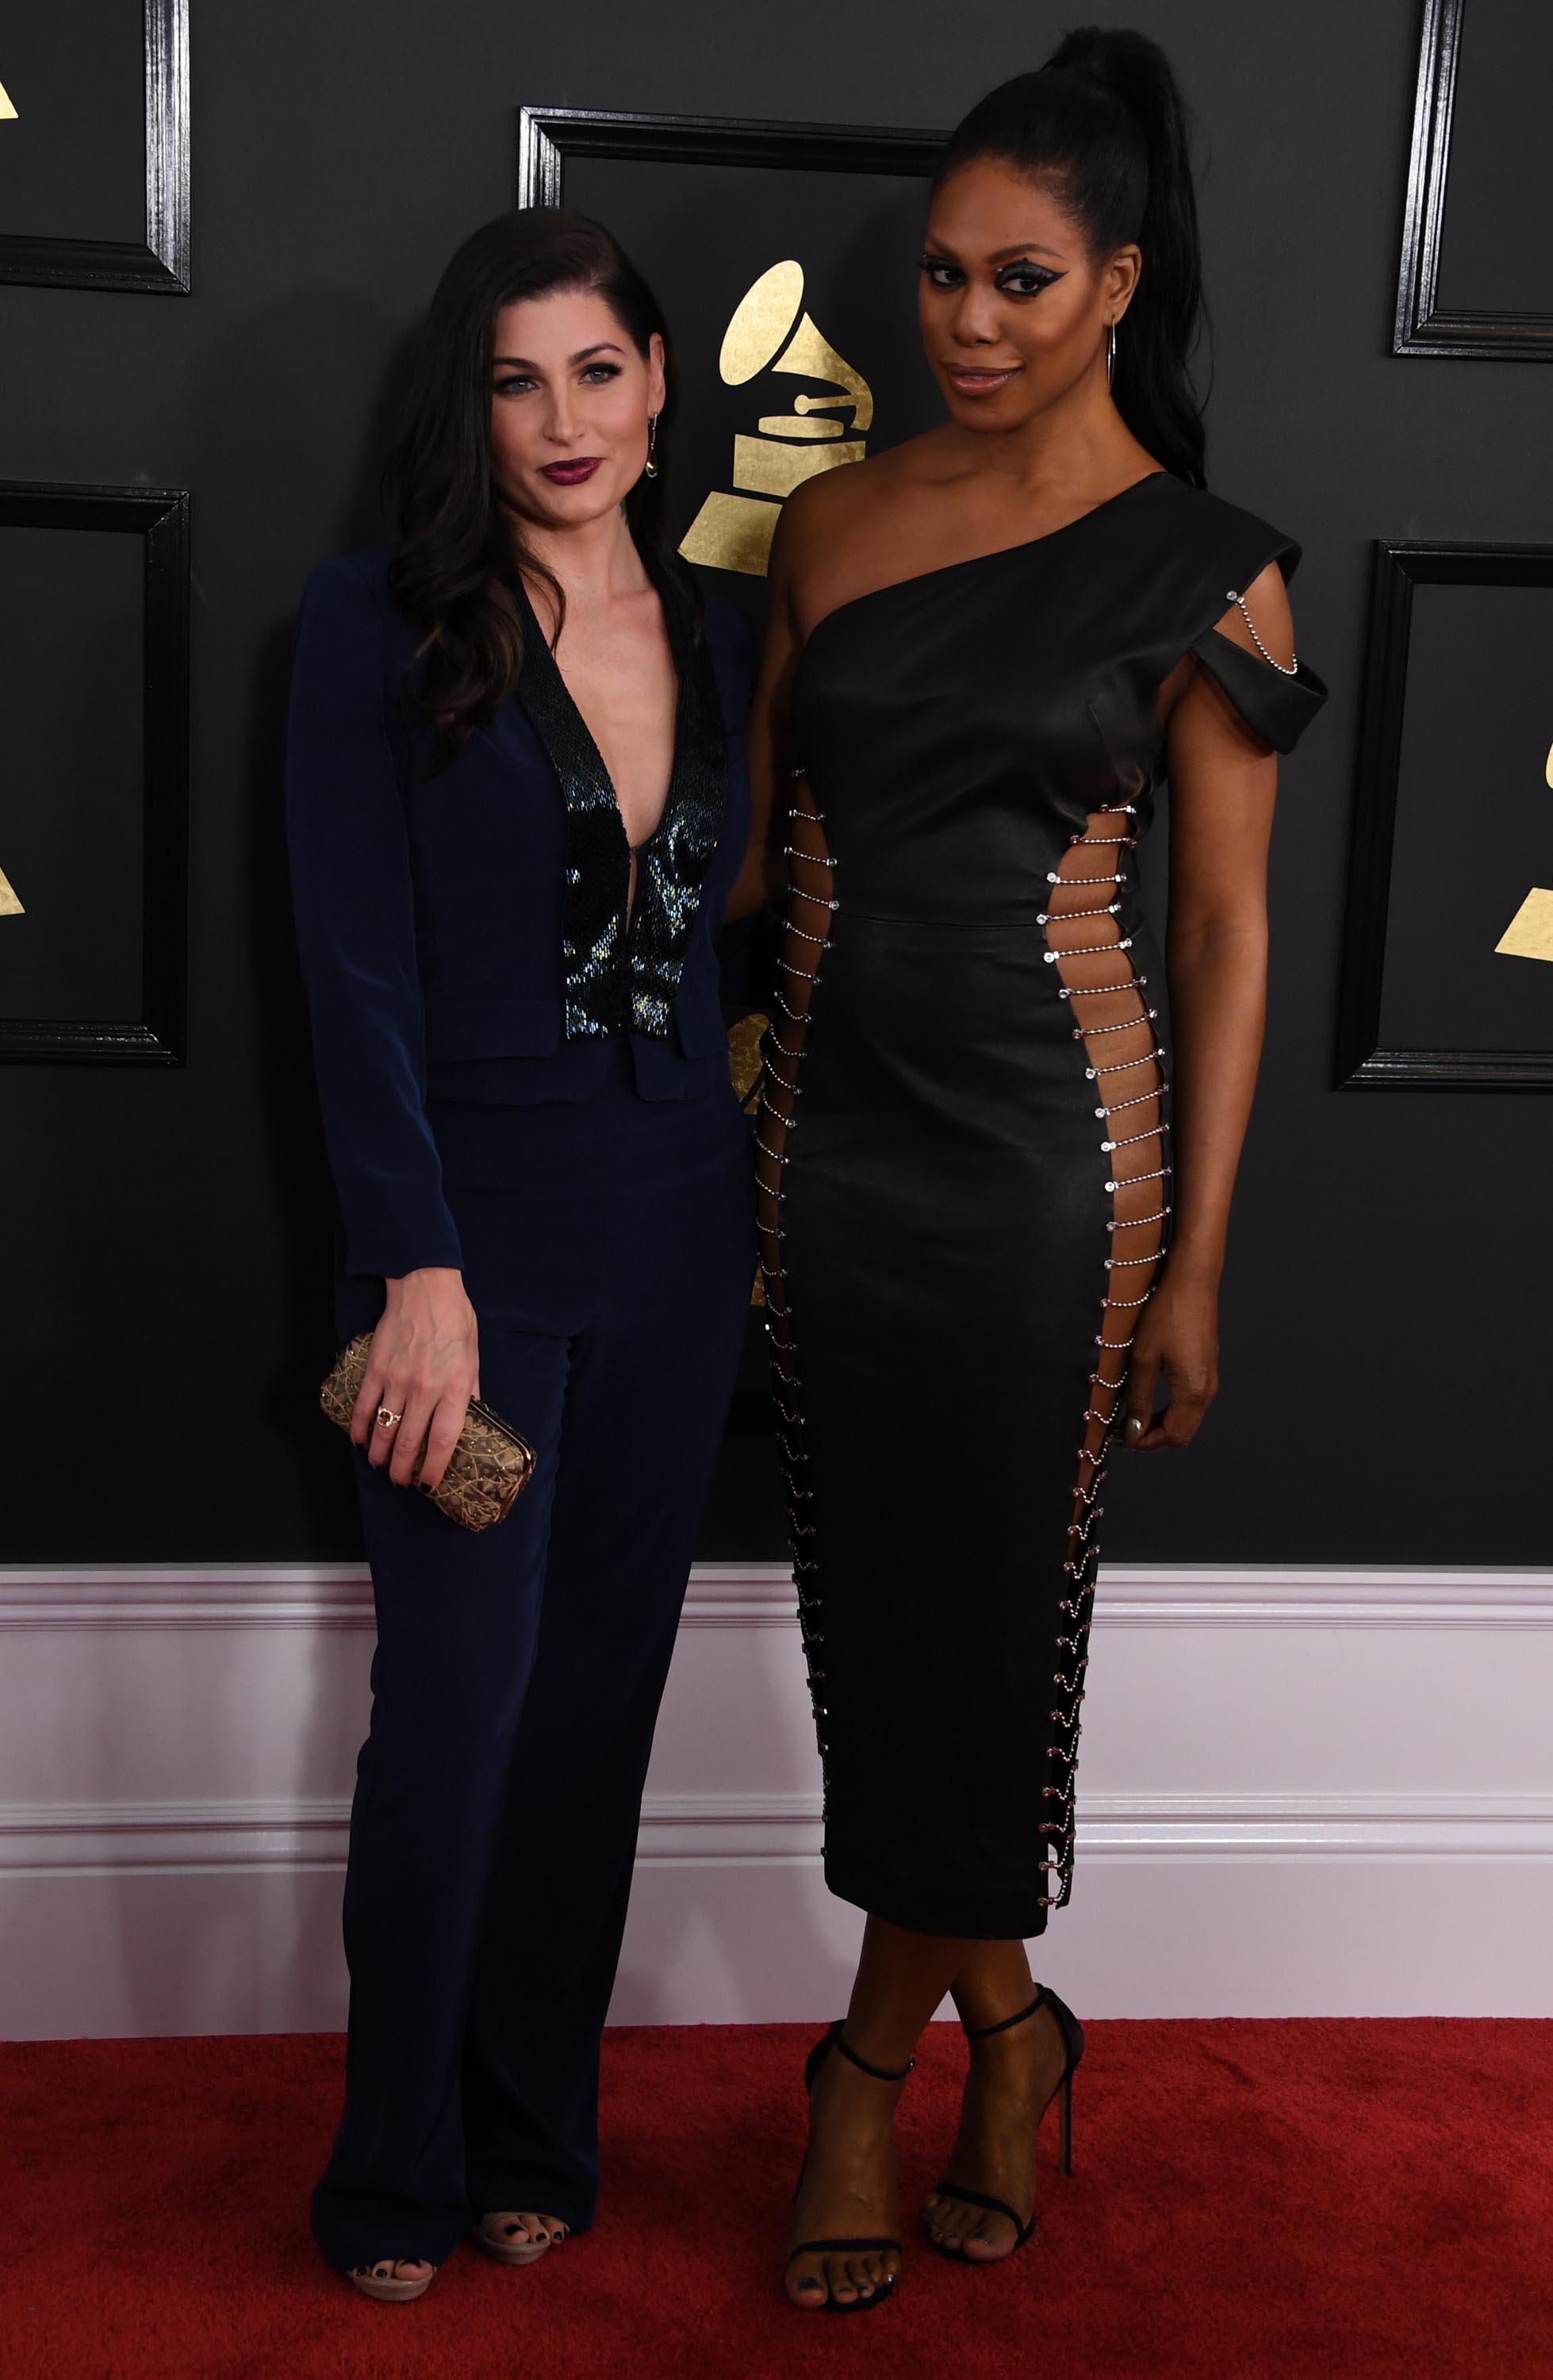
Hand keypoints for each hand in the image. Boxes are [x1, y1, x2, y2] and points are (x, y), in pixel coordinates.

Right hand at [350, 1267, 479, 1491]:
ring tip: (381, 1465)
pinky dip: (359, 1428)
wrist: (425, 1288)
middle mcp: (425, 1390)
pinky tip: (360, 1441)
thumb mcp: (474, 1358)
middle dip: (403, 1470)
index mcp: (454, 1389)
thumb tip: (470, 1419)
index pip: (444, 1441)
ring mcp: (397, 1381)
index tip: (428, 1484)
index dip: (434, 1468)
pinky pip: (363, 1407)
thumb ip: (470, 1392)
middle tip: (400, 1481)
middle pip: (410, 1443)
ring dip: (380, 1455)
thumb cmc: (455, 1320)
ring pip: (384, 1430)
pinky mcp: (376, 1370)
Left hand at [1122, 1268, 1217, 1450]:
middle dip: (1153, 1437)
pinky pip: (1190, 1402)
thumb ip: (1138, 1399)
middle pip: (1182, 1432)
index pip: (1173, 1436)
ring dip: (1160, 1423)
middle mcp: (1207, 1390)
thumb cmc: (1168, 1313)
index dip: (1146, 1443)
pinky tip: (1148, 1398)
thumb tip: (1133, 1430)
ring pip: (1186, 1418)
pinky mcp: (1206, 1368)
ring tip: (1131, 1416)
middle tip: (1124, 1431)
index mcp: (1194, 1391)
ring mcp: (1209, 1379)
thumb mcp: (1143, 1359)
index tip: (1121, 1439)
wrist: (1192, 1281)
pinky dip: (1169, 1408)